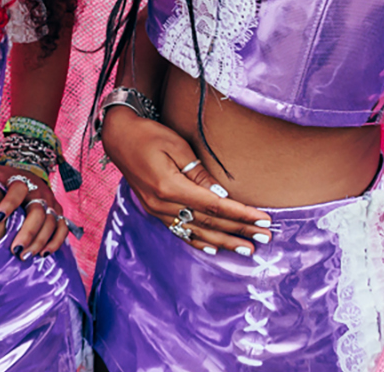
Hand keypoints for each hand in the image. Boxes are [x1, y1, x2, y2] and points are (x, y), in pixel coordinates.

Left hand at [0, 164, 68, 257]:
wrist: (21, 176)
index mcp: (18, 179)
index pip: (18, 188)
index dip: (9, 202)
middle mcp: (37, 189)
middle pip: (37, 210)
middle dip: (28, 231)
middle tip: (15, 250)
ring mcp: (49, 201)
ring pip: (51, 221)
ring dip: (39, 240)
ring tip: (25, 256)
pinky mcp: (57, 212)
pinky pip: (62, 227)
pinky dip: (56, 241)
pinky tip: (43, 254)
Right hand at [98, 107, 267, 255]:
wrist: (119, 137)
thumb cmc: (149, 134)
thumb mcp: (176, 146)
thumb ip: (198, 172)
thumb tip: (220, 195)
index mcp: (170, 187)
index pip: (215, 206)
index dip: (241, 215)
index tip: (264, 220)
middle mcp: (163, 204)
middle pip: (209, 223)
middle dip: (239, 231)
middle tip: (265, 239)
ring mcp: (157, 210)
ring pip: (196, 231)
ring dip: (224, 242)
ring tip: (247, 249)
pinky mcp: (154, 211)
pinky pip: (180, 232)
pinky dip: (198, 241)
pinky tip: (214, 249)